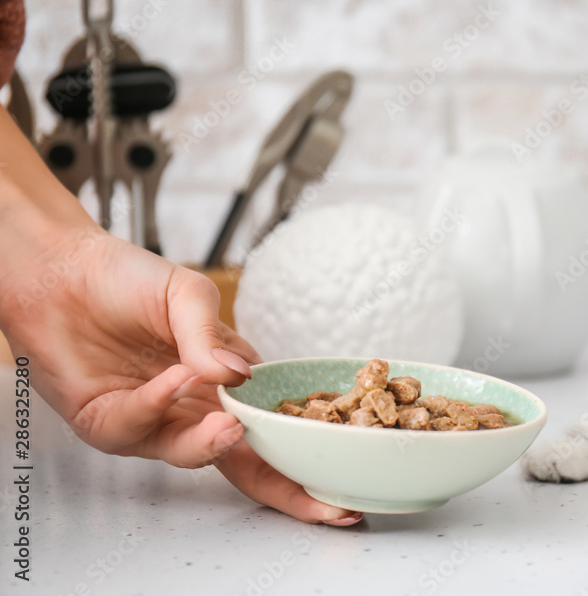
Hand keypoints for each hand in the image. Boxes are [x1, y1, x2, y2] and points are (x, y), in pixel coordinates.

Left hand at [1, 228, 361, 524]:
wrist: (62, 271)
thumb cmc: (128, 280)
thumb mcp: (189, 295)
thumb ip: (212, 338)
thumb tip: (242, 378)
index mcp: (227, 384)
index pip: (275, 428)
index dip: (307, 454)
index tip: (342, 473)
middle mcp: (195, 410)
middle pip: (248, 463)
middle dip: (286, 488)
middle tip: (319, 499)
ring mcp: (153, 422)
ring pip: (194, 454)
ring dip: (213, 443)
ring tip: (230, 423)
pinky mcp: (107, 423)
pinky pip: (139, 427)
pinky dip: (160, 404)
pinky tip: (175, 377)